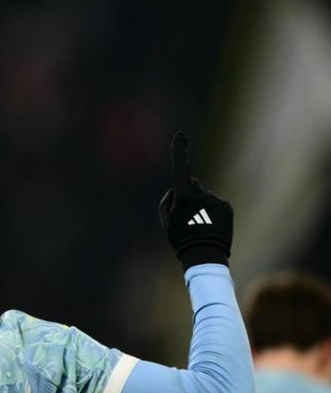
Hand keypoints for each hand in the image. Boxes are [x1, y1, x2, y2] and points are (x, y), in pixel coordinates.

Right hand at [159, 132, 232, 269]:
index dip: (180, 151)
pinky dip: (212, 211)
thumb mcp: (165, 221)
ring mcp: (216, 200)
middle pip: (192, 186)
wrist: (205, 255)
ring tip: (200, 225)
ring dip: (201, 205)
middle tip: (187, 218)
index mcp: (184, 197)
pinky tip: (210, 225)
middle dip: (189, 195)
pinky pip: (216, 203)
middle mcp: (201, 194)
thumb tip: (177, 189)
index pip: (181, 169)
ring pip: (204, 195)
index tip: (180, 136)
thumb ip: (168, 201)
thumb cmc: (181, 239)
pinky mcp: (227, 206)